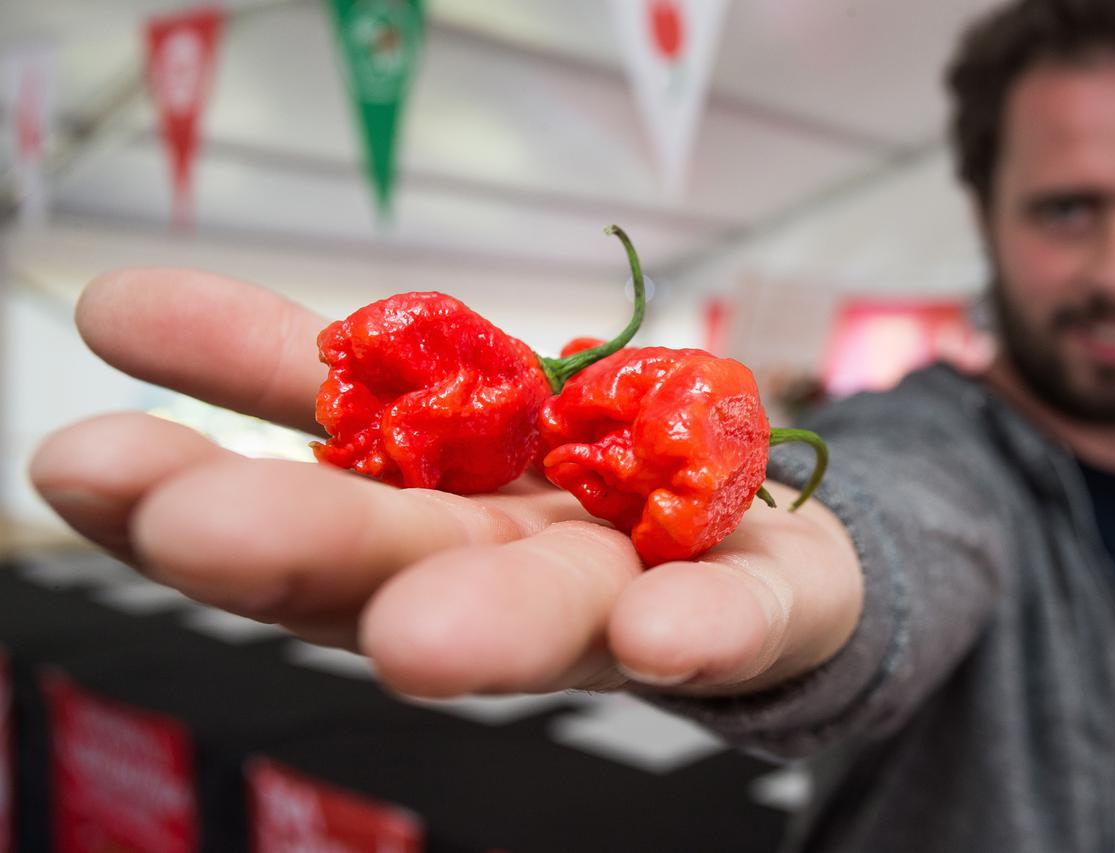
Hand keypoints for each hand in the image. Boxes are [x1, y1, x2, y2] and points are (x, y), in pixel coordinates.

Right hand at [28, 269, 861, 698]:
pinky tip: (662, 630)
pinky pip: (738, 618)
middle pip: (406, 560)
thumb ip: (300, 367)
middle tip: (196, 528)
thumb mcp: (429, 397)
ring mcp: (635, 592)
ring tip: (421, 639)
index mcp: (422, 515)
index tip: (78, 463)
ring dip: (490, 619)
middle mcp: (509, 565)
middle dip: (308, 548)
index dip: (193, 480)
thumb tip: (113, 311)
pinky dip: (700, 627)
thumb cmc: (559, 482)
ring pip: (554, 606)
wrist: (751, 552)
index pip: (300, 487)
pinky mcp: (759, 604)